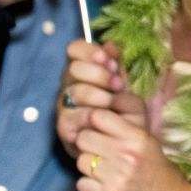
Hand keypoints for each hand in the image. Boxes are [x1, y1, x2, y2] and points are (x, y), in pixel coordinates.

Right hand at [57, 40, 145, 158]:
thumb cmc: (124, 114)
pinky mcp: (64, 126)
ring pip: (74, 91)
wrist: (123, 146)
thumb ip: (118, 67)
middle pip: (73, 68)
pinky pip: (73, 116)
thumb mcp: (127, 88)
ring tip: (113, 101)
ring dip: (97, 94)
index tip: (108, 60)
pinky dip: (90, 114)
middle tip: (118, 84)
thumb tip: (111, 45)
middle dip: (99, 74)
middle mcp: (70, 85)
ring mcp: (65, 106)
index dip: (89, 51)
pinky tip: (102, 116)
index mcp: (84, 71)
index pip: (74, 49)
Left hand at [72, 108, 190, 190]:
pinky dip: (89, 186)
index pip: (98, 116)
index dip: (93, 122)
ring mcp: (117, 178)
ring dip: (89, 166)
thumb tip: (90, 113)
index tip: (97, 130)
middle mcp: (126, 156)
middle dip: (88, 145)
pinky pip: (81, 184)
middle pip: (84, 138)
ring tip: (104, 170)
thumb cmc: (155, 168)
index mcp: (137, 137)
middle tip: (99, 152)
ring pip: (81, 161)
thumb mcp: (146, 141)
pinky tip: (102, 186)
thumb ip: (121, 127)